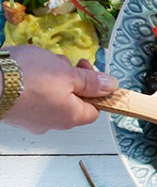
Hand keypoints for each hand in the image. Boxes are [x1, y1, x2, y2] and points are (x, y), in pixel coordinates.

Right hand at [2, 46, 117, 133]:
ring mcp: (31, 120)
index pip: (94, 108)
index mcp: (70, 117)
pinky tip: (25, 69)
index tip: (86, 70)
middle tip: (61, 63)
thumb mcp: (68, 74)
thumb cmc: (28, 77)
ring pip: (51, 96)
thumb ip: (91, 82)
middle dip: (70, 78)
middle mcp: (52, 123)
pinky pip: (32, 96)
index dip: (95, 88)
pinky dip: (33, 82)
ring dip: (51, 77)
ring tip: (40, 62)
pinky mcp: (15, 112)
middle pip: (72, 99)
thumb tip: (111, 87)